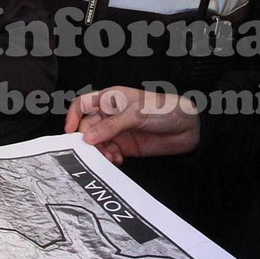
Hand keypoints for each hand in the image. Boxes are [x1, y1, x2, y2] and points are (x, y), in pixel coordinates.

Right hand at [64, 86, 199, 164]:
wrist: (189, 127)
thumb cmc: (165, 109)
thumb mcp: (137, 113)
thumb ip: (112, 126)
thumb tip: (88, 137)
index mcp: (111, 98)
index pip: (83, 104)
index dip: (73, 116)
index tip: (70, 132)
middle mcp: (111, 115)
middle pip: (87, 127)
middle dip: (87, 140)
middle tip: (93, 151)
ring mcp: (117, 131)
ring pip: (96, 143)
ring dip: (99, 151)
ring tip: (110, 157)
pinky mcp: (125, 146)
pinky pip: (108, 153)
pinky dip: (109, 158)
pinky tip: (117, 160)